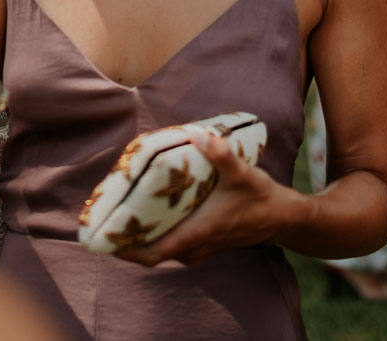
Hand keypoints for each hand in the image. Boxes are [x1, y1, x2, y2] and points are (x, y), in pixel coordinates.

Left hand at [114, 129, 298, 267]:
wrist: (285, 219)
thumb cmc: (262, 199)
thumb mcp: (243, 174)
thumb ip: (220, 154)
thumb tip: (196, 132)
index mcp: (196, 235)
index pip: (150, 254)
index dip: (123, 249)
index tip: (101, 237)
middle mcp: (193, 247)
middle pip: (148, 251)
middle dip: (125, 238)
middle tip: (104, 215)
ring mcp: (198, 248)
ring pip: (159, 248)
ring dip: (140, 235)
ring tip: (120, 210)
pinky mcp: (204, 243)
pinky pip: (170, 244)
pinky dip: (155, 232)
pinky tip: (149, 210)